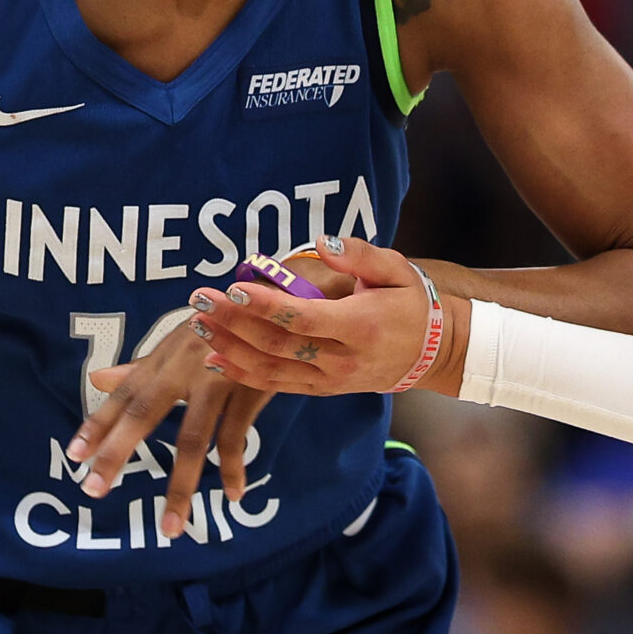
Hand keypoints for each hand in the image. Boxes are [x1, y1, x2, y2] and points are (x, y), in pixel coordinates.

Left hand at [71, 320, 271, 539]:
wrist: (280, 300)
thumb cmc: (223, 324)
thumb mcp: (179, 342)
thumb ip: (140, 369)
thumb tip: (97, 380)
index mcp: (164, 359)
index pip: (123, 395)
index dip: (97, 424)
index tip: (74, 457)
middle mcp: (183, 366)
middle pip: (143, 412)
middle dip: (117, 452)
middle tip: (93, 489)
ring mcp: (217, 375)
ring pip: (193, 439)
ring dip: (181, 486)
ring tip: (171, 527)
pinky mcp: (250, 385)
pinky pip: (236, 438)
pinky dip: (233, 470)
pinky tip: (232, 495)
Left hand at [195, 237, 458, 395]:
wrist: (434, 352)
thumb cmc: (411, 302)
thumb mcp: (396, 269)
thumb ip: (359, 254)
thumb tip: (321, 243)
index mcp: (360, 325)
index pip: (303, 318)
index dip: (265, 306)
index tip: (233, 288)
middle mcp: (343, 359)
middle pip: (278, 345)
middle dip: (234, 324)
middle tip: (199, 301)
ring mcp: (331, 380)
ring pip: (272, 370)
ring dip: (230, 349)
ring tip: (198, 326)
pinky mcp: (323, 390)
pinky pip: (277, 386)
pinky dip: (244, 375)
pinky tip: (215, 360)